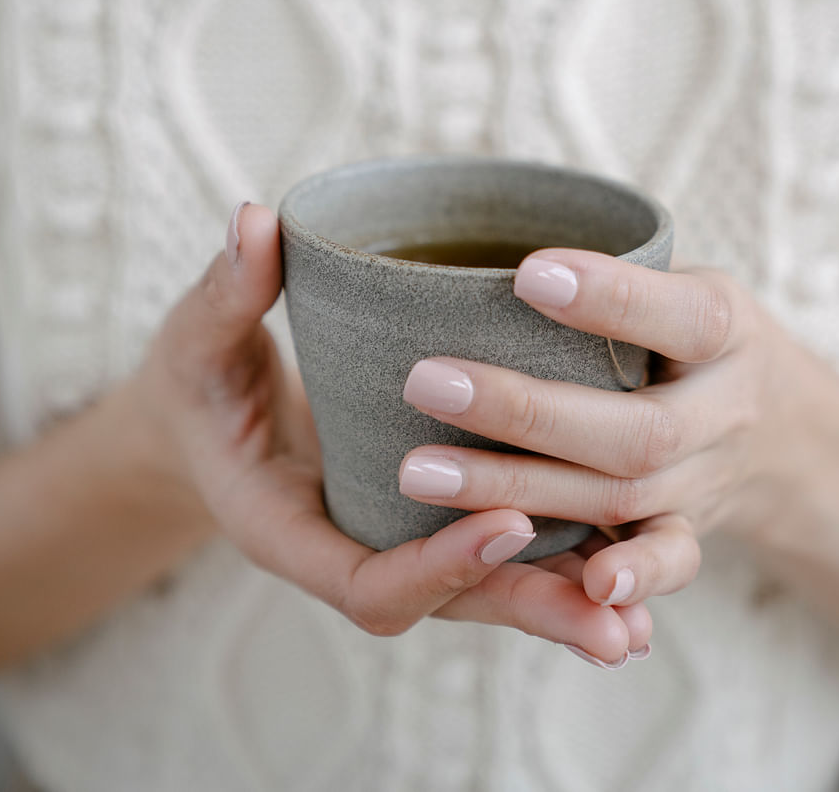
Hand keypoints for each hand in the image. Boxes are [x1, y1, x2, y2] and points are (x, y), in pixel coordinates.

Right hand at [135, 208, 649, 665]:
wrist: (209, 420)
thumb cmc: (201, 385)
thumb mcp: (199, 341)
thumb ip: (225, 293)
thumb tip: (252, 221)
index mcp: (287, 530)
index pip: (368, 579)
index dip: (437, 563)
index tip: (509, 520)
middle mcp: (348, 554)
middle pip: (447, 603)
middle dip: (530, 609)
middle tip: (616, 617)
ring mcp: (391, 545)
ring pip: (482, 594)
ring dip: (562, 606)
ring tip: (640, 617)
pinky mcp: (423, 524)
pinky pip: (495, 560)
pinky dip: (558, 568)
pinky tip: (627, 562)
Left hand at [399, 248, 838, 612]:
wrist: (782, 428)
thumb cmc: (699, 341)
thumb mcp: (686, 287)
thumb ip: (621, 281)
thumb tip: (494, 266)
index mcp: (725, 332)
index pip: (677, 317)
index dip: (609, 299)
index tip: (525, 273)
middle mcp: (722, 413)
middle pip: (633, 429)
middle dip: (526, 411)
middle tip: (426, 383)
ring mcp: (704, 481)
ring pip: (618, 497)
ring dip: (516, 489)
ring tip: (420, 473)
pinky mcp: (688, 528)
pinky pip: (668, 561)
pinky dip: (630, 577)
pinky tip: (578, 585)